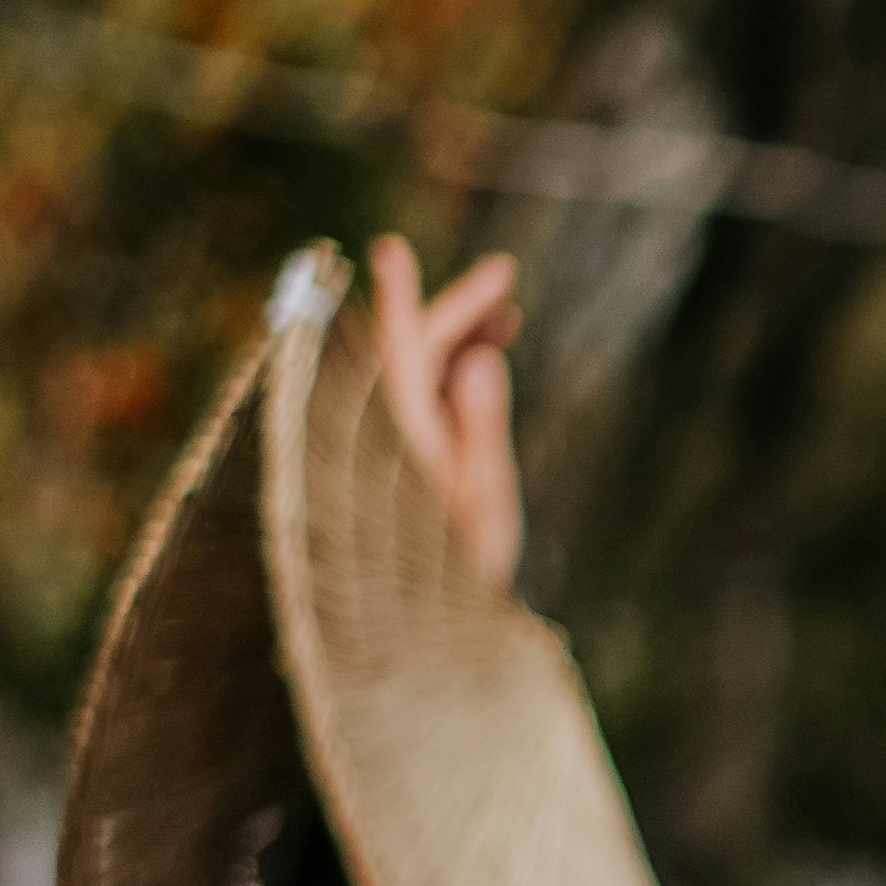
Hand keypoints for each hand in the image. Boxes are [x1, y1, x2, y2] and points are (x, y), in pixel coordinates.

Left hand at [366, 238, 526, 591]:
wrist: (414, 637)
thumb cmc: (455, 576)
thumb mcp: (485, 502)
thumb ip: (481, 427)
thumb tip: (478, 356)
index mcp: (397, 436)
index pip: (396, 349)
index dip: (399, 297)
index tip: (394, 248)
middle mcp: (380, 435)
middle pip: (409, 355)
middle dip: (456, 316)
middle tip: (505, 284)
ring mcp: (385, 449)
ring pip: (413, 378)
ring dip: (457, 346)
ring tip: (504, 325)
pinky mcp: (394, 466)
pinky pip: (413, 404)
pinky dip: (446, 381)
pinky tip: (474, 372)